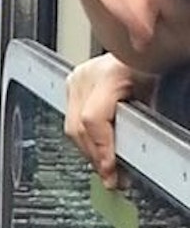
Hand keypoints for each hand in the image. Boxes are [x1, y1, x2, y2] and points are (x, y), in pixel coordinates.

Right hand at [64, 53, 156, 188]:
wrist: (148, 50)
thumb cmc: (155, 67)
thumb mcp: (154, 96)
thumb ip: (140, 126)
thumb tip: (133, 159)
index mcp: (109, 74)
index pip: (91, 120)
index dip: (100, 149)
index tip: (110, 171)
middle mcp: (86, 75)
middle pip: (77, 127)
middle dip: (94, 156)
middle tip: (111, 177)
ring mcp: (75, 78)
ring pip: (70, 126)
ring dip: (88, 149)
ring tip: (106, 166)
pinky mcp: (71, 83)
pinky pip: (71, 118)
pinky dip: (84, 137)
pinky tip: (97, 148)